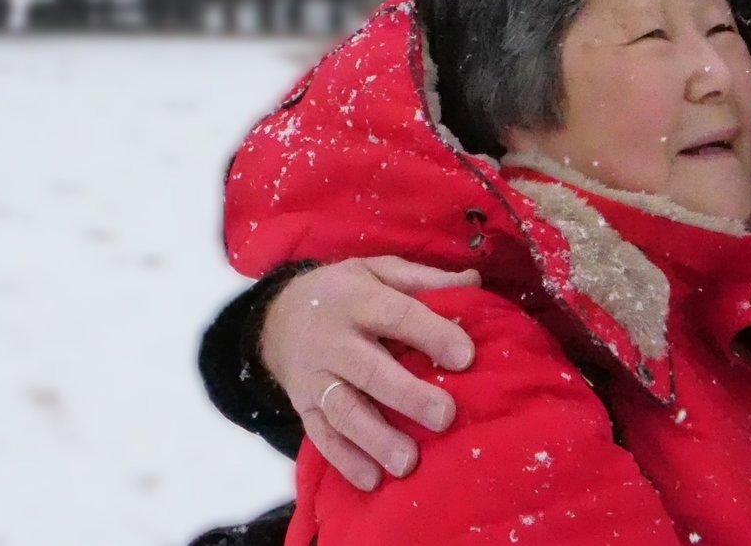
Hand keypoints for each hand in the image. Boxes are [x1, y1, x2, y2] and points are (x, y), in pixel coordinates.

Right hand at [261, 256, 479, 490]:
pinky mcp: (303, 408)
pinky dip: (344, 460)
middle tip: (444, 417)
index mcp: (357, 300)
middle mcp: (333, 341)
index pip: (396, 315)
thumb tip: (474, 281)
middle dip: (406, 395)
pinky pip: (322, 436)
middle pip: (369, 370)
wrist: (276, 318)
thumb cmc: (342, 293)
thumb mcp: (376, 271)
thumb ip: (423, 280)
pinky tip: (372, 480)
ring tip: (407, 462)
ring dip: (374, 438)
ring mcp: (315, 378)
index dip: (431, 334)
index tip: (465, 356)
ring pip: (343, 410)